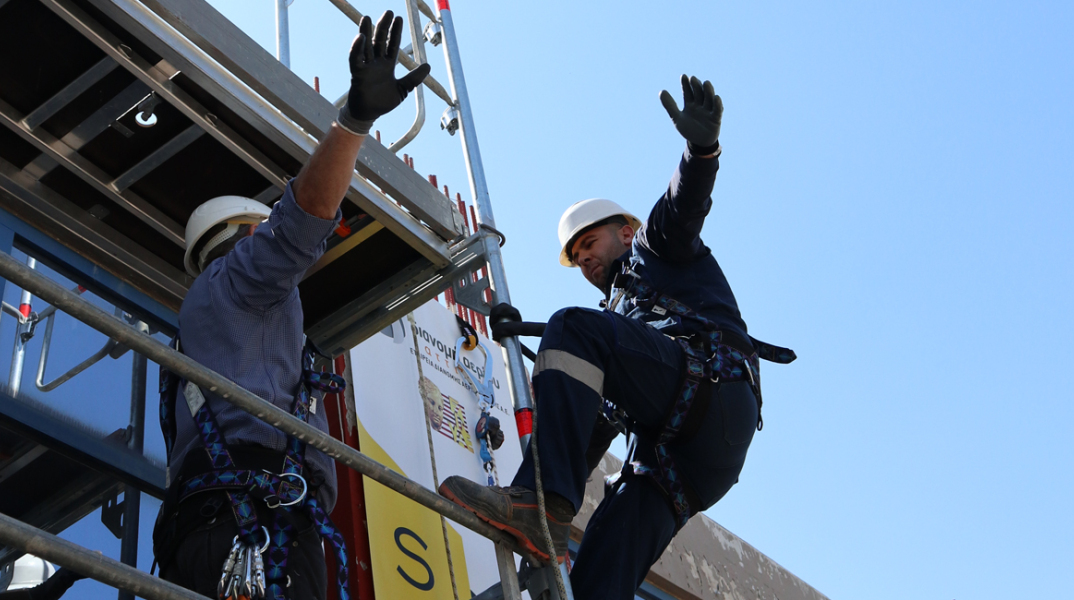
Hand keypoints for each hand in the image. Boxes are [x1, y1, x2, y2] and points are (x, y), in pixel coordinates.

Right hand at [337, 11, 430, 135]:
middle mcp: (376, 62)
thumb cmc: (383, 102)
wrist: (369, 114)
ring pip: (366, 45)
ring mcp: (366, 66)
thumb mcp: (403, 89)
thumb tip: (428, 66)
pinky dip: (357, 48)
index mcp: (387, 65)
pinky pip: (355, 58)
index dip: (395, 32)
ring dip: (366, 31)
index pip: (392, 44)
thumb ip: (414, 78)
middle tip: (388, 12)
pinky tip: (360, 37)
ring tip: (367, 17)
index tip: (398, 18)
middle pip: (380, 40)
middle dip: (384, 26)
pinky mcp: (357, 73)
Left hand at [659, 74, 722, 154]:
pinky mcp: (716, 118)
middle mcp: (700, 105)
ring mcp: (708, 111)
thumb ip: (670, 105)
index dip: (686, 84)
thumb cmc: (689, 129)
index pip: (688, 92)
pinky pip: (717, 110)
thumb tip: (661, 91)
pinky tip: (716, 97)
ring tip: (706, 83)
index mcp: (690, 104)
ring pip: (709, 99)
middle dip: (696, 86)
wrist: (698, 143)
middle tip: (692, 79)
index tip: (683, 76)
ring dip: (708, 91)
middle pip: (698, 93)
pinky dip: (717, 104)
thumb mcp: (677, 118)